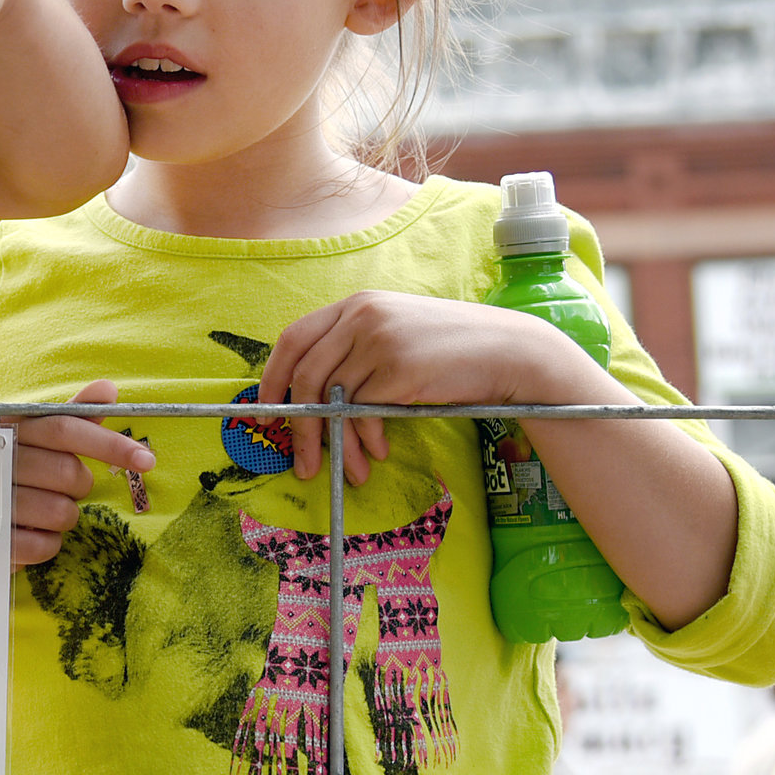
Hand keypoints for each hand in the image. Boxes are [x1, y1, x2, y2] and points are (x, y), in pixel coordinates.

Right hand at [8, 381, 156, 567]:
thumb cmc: (9, 468)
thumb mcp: (37, 435)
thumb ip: (74, 414)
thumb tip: (109, 389)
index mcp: (7, 428)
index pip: (66, 428)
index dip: (110, 443)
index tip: (147, 460)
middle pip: (69, 474)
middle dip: (78, 485)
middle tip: (60, 486)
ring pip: (62, 513)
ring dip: (63, 516)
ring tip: (39, 510)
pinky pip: (46, 546)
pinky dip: (48, 542)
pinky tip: (30, 531)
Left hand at [258, 292, 598, 483]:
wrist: (509, 350)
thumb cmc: (451, 349)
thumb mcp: (395, 333)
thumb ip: (354, 351)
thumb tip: (309, 398)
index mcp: (356, 305)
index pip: (293, 338)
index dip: (273, 377)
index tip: (266, 409)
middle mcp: (362, 316)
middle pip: (305, 376)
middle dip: (298, 425)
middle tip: (299, 460)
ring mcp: (379, 342)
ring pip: (333, 402)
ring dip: (337, 444)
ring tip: (350, 470)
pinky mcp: (398, 371)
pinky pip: (363, 414)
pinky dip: (366, 439)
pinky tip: (378, 451)